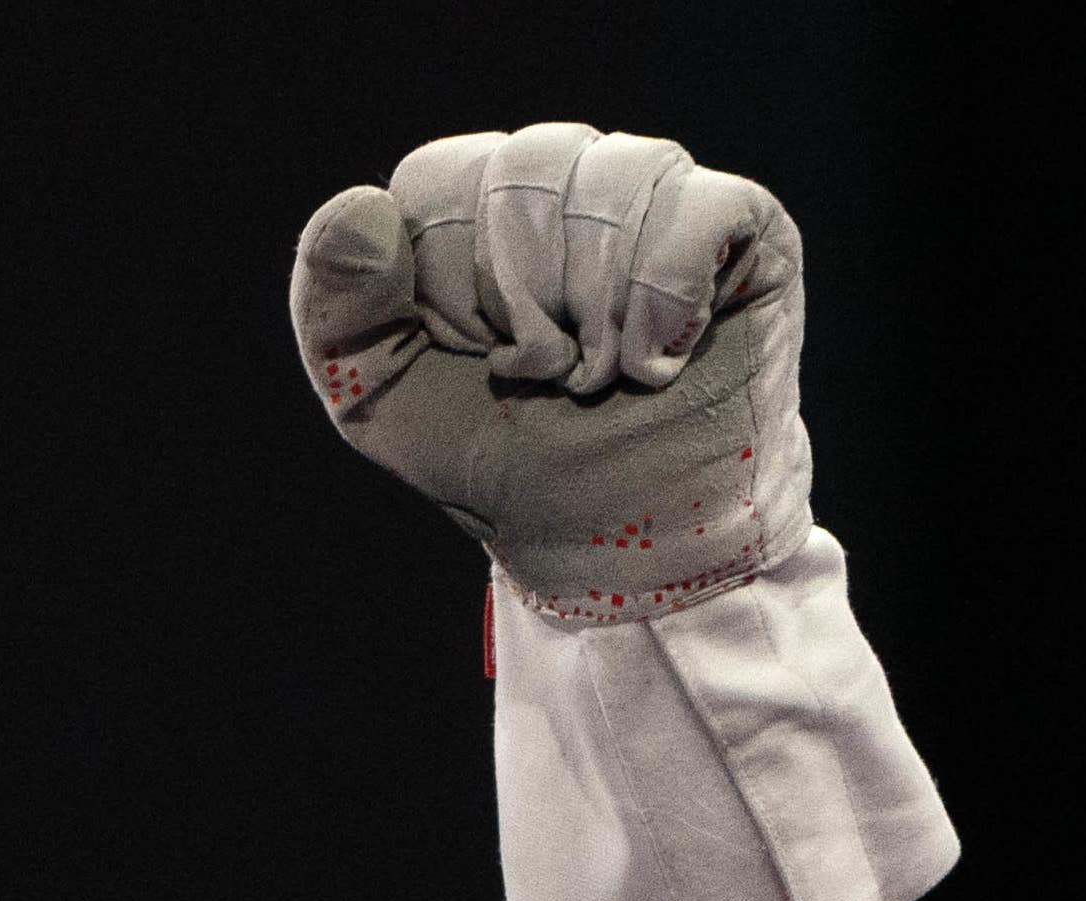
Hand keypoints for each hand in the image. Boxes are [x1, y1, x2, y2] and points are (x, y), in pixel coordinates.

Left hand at [289, 124, 808, 623]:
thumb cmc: (504, 468)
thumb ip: (337, 309)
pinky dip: (660, 304)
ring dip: (593, 311)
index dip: (446, 282)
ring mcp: (662, 198)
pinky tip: (656, 362)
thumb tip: (355, 205)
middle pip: (524, 168)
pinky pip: (696, 208)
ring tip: (602, 377)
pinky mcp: (747, 231)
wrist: (619, 547)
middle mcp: (570, 183)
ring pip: (612, 180)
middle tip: (547, 378)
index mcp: (476, 208)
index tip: (478, 361)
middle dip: (520, 301)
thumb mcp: (383, 403)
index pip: (435, 177)